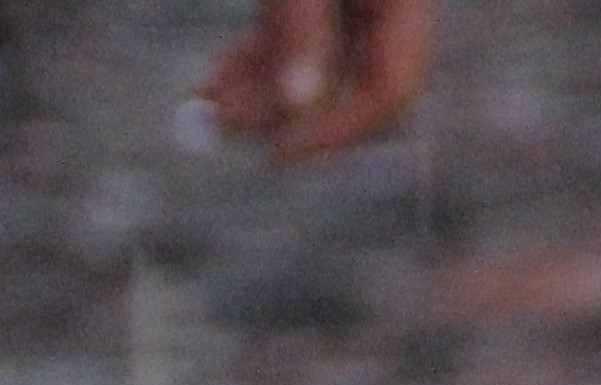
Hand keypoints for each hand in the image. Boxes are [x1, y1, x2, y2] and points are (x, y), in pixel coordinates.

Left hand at [201, 0, 432, 162]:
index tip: (278, 154)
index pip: (391, 87)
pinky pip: (298, 38)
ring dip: (260, 91)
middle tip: (224, 125)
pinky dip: (259, 60)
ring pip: (317, 64)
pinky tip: (213, 85)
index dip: (336, 129)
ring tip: (205, 104)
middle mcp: (394, 5)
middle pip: (349, 82)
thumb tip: (295, 109)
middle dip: (281, 110)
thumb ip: (300, 30)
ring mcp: (362, 0)